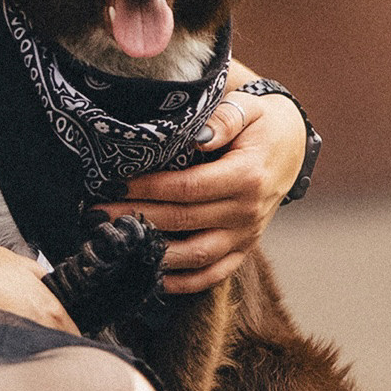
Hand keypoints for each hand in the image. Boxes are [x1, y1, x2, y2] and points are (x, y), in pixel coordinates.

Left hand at [115, 72, 307, 293]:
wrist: (293, 147)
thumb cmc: (261, 124)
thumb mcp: (247, 109)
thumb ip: (223, 119)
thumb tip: (198, 136)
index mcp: (246, 177)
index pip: (188, 187)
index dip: (149, 188)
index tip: (115, 183)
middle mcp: (247, 212)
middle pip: (184, 221)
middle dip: (137, 217)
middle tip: (98, 214)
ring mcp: (247, 236)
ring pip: (197, 256)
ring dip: (154, 253)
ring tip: (118, 243)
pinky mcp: (244, 250)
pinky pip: (214, 275)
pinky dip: (183, 281)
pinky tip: (153, 276)